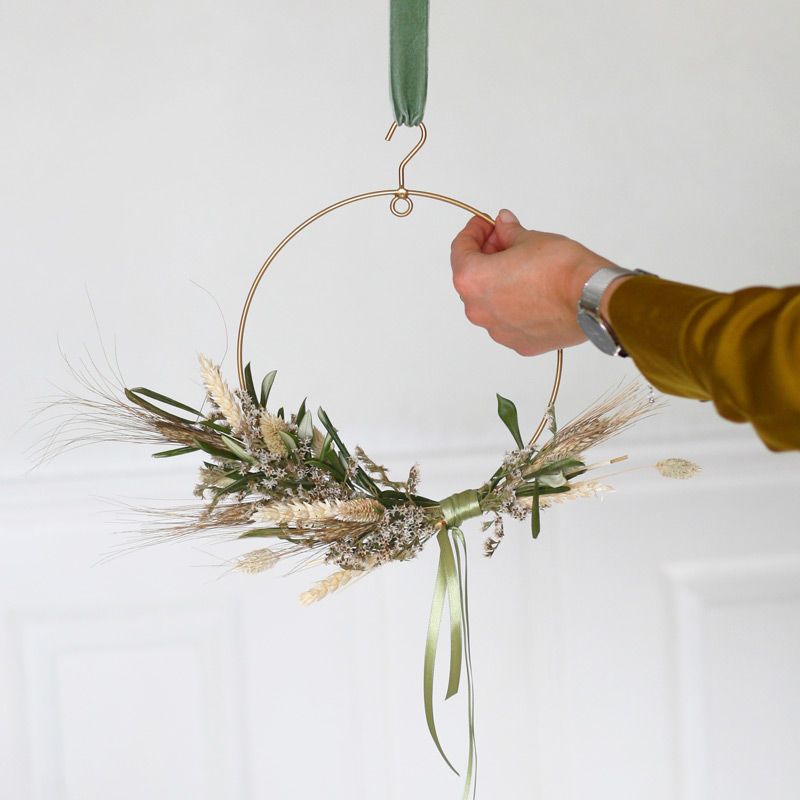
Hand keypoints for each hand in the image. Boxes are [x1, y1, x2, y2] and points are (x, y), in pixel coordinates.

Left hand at [450, 209, 620, 355]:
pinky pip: (509, 321)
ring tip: (522, 268)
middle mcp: (478, 310)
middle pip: (472, 279)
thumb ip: (509, 233)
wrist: (591, 299)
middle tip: (506, 241)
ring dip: (499, 284)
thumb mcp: (530, 238)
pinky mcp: (519, 343)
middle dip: (486, 257)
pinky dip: (514, 305)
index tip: (486, 224)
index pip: (460, 250)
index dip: (473, 232)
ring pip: (489, 303)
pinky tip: (533, 292)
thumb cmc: (560, 269)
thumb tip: (503, 226)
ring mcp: (498, 331)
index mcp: (472, 280)